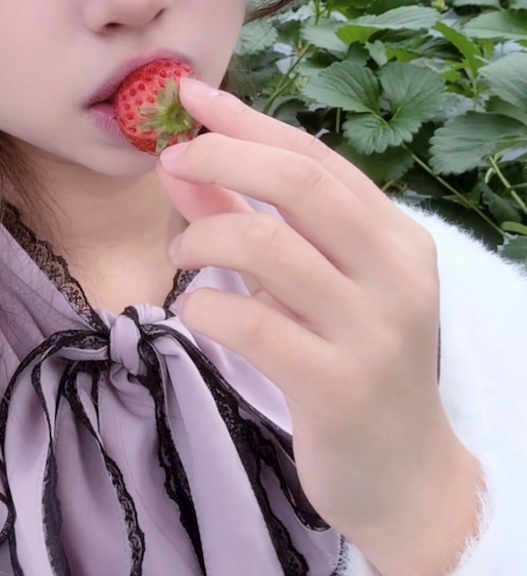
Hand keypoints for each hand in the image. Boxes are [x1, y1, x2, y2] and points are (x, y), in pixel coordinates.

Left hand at [157, 77, 455, 548]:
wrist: (404, 479)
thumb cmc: (351, 367)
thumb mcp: (312, 286)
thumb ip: (251, 220)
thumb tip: (181, 162)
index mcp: (396, 239)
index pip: (316, 158)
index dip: (247, 120)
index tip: (190, 96)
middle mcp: (395, 274)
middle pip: (298, 184)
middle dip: (222, 156)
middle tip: (172, 163)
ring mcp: (371, 331)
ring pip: (270, 245)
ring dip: (205, 234)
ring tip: (181, 254)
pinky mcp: (337, 388)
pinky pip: (253, 323)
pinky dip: (206, 305)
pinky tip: (196, 310)